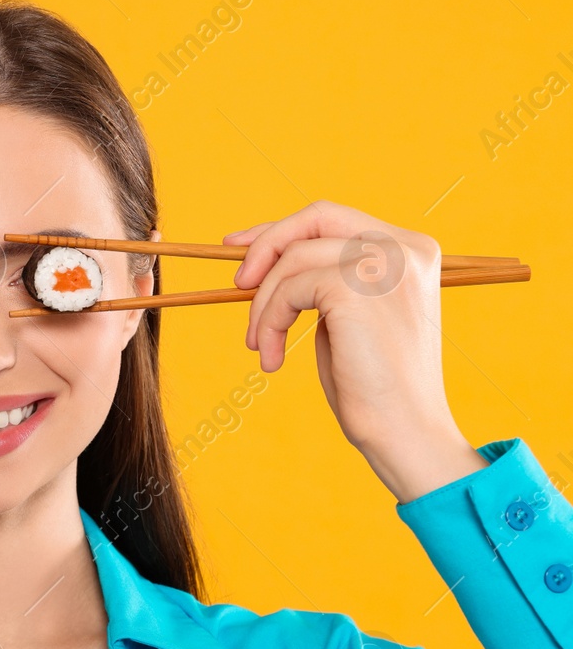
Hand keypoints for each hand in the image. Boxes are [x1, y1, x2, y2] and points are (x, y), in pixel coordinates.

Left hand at [223, 200, 483, 503]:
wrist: (404, 431)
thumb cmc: (372, 385)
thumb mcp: (347, 317)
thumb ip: (321, 281)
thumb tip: (262, 259)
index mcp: (410, 250)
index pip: (333, 218)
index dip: (281, 229)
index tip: (238, 249)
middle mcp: (405, 248)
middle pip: (316, 217)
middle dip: (265, 245)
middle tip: (238, 285)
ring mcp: (386, 263)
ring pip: (293, 259)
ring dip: (264, 306)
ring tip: (262, 346)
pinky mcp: (359, 287)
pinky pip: (289, 290)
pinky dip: (270, 322)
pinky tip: (272, 358)